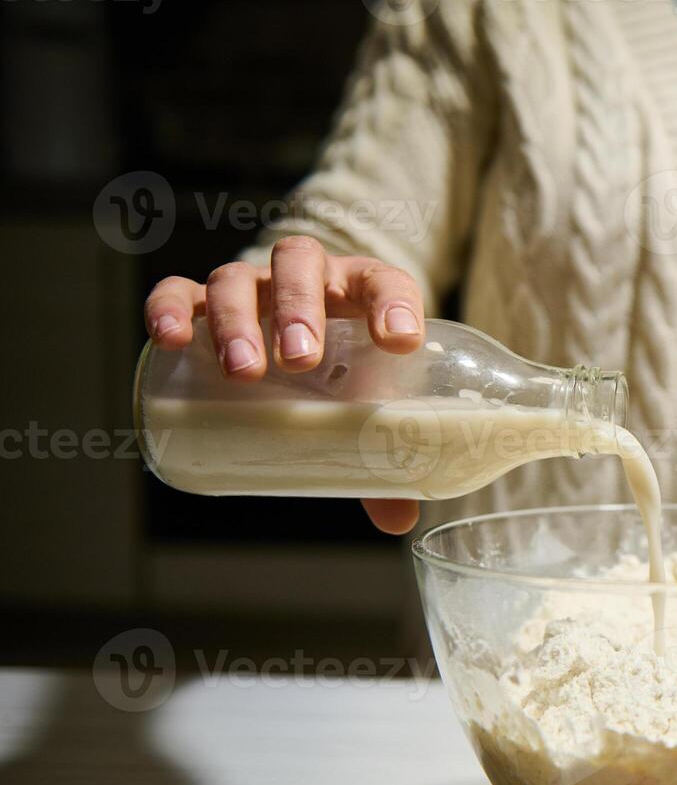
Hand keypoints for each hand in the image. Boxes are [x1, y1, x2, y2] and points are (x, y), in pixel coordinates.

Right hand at [143, 235, 424, 534]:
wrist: (293, 341)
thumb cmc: (342, 368)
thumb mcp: (366, 399)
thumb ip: (381, 452)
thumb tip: (397, 519)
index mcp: (361, 290)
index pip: (383, 282)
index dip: (394, 305)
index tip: (399, 342)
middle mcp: (305, 276)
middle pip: (299, 265)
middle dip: (299, 309)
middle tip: (300, 360)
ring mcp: (251, 286)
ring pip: (237, 280)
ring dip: (239, 320)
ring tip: (244, 372)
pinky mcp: (200, 300)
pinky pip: (178, 291)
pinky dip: (169, 308)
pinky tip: (171, 338)